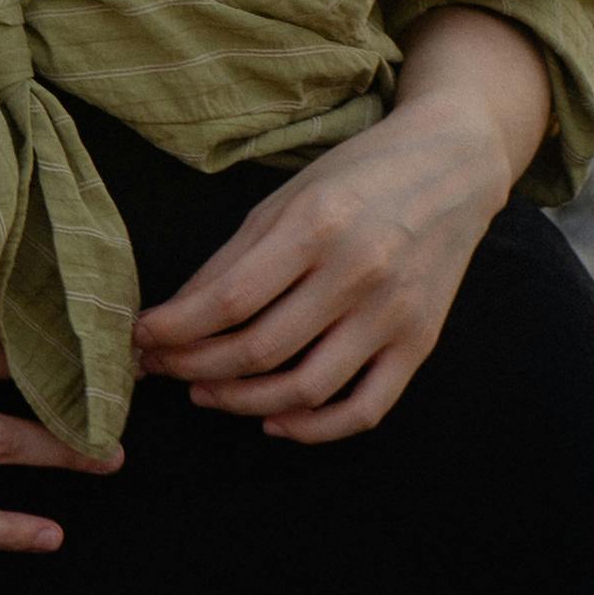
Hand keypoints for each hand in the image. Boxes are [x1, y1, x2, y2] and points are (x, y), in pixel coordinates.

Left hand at [133, 10, 546, 445]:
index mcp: (317, 226)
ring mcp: (394, 315)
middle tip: (162, 370)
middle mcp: (358, 274)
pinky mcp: (420, 343)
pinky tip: (274, 421)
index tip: (140, 338)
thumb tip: (176, 314)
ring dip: (242, 402)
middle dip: (194, 368)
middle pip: (259, 350)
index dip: (174, 330)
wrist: (454, 165)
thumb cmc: (359, 174)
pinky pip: (364, 408)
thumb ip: (234, 258)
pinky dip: (314, 429)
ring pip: (304, 389)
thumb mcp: (287, 197)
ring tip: (205, 393)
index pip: (227, 301)